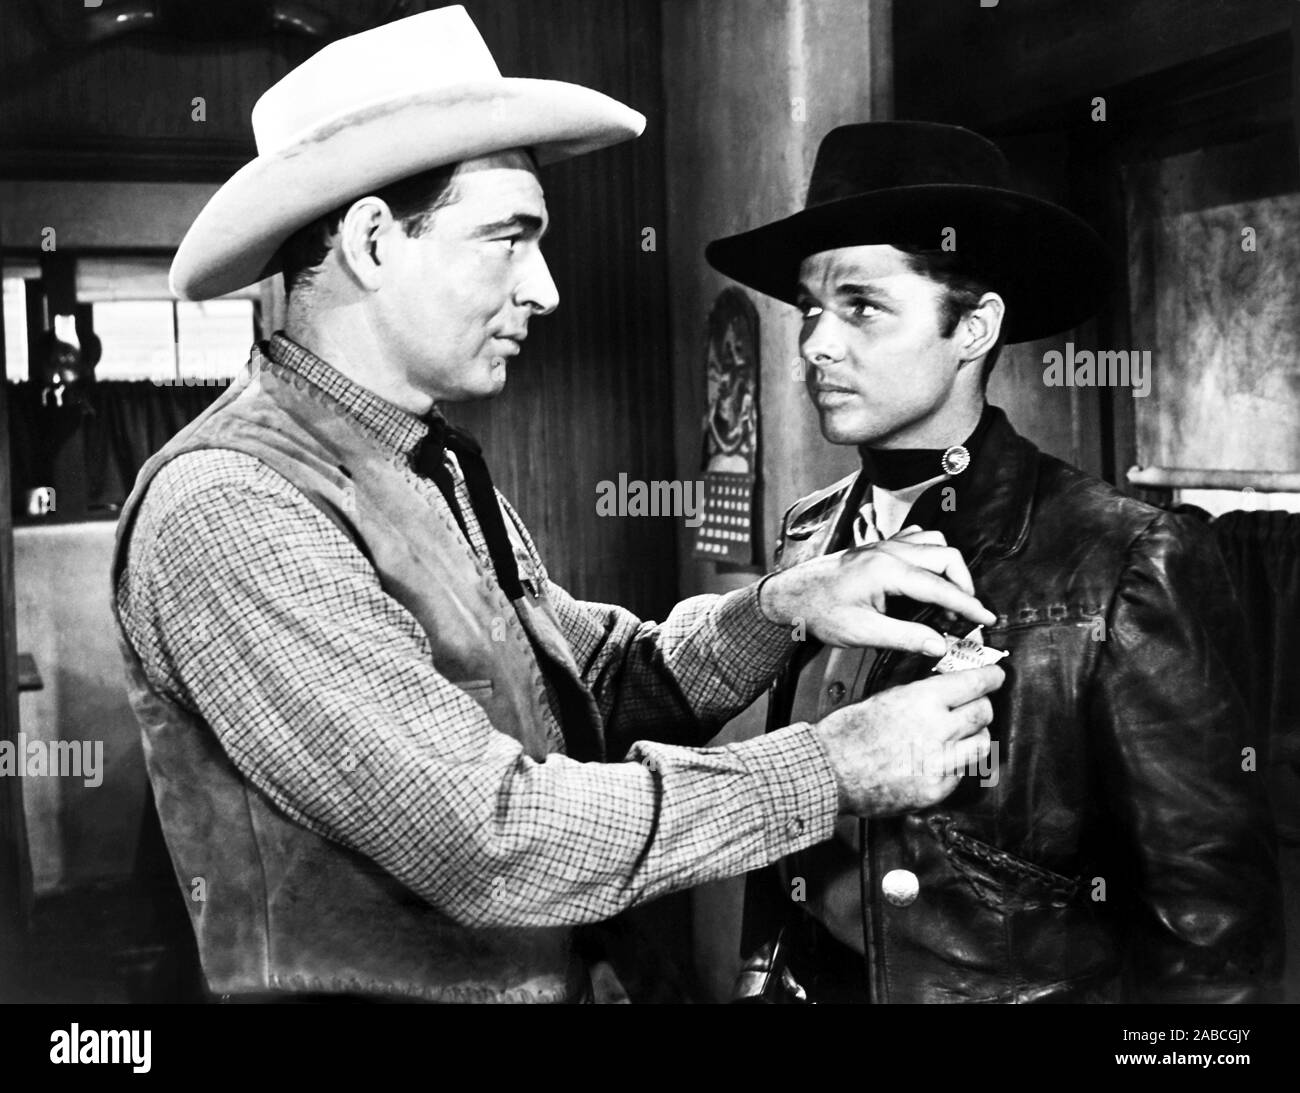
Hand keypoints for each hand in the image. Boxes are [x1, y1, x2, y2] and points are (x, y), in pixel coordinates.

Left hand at [759, 527, 994, 655]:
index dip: (968, 605)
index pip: (941, 586)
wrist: (790, 595)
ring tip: (949, 597)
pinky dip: (931, 555)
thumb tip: (941, 646)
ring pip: (934, 543)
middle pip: (945, 555)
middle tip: (966, 613)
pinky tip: (927, 577)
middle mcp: (888, 550)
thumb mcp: (862, 633)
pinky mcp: (878, 546)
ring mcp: (883, 544)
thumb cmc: (820, 612)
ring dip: (949, 567)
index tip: (987, 621)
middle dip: (964, 584)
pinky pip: (916, 539)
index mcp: (887, 570)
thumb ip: (905, 638)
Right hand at [810, 666, 1002, 815]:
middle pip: (983, 713)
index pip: (974, 683)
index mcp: (922, 700)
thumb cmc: (847, 734)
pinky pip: (961, 773)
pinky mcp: (936, 789)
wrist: (829, 773)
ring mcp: (939, 762)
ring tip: (959, 737)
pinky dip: (955, 765)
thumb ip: (919, 694)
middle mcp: (937, 729)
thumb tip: (946, 686)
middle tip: (975, 707)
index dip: (990, 678)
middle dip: (981, 707)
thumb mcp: (884, 698)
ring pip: (982, 744)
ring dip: (974, 737)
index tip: (996, 676)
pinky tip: (937, 762)